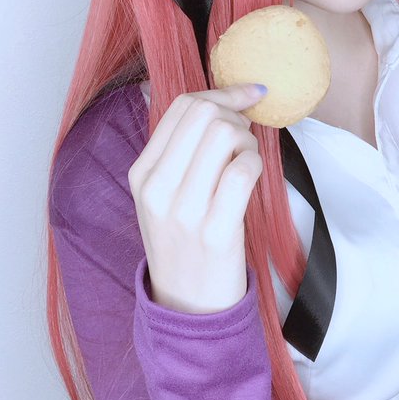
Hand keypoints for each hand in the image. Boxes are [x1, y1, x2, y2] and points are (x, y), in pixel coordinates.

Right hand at [127, 83, 267, 313]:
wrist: (189, 307)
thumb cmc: (186, 244)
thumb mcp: (165, 197)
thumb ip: (182, 153)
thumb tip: (222, 102)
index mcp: (142, 174)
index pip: (181, 106)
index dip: (222, 92)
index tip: (248, 94)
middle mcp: (157, 189)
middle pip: (204, 114)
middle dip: (236, 113)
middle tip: (247, 135)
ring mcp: (184, 211)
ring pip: (224, 135)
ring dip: (248, 140)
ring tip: (247, 160)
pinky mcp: (215, 231)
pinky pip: (242, 171)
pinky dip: (255, 164)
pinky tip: (252, 177)